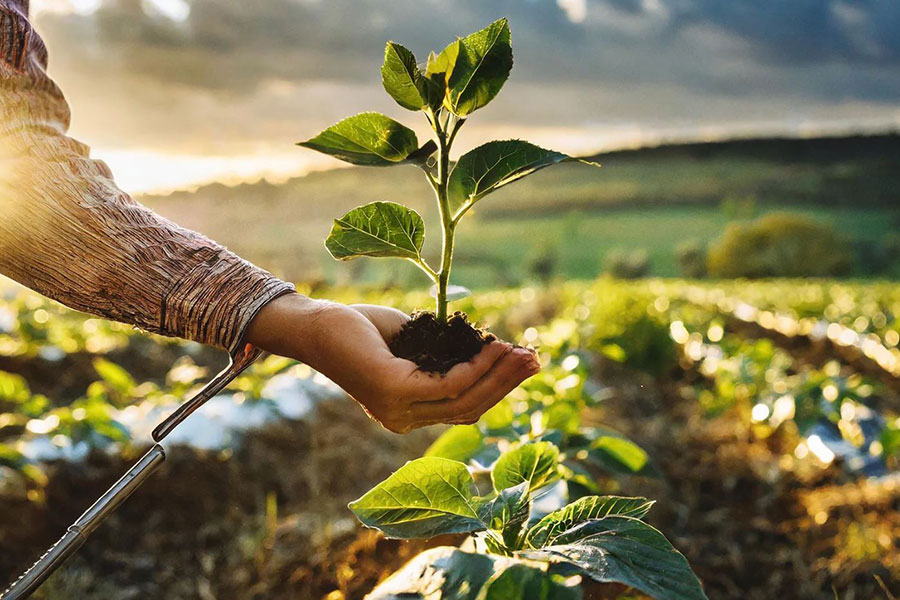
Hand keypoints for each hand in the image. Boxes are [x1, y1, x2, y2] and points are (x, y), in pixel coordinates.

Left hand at [245, 293, 539, 432]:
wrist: (314, 325)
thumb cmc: (358, 330)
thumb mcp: (412, 342)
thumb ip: (444, 353)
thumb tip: (487, 348)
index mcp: (408, 412)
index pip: (464, 408)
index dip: (498, 388)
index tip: (523, 363)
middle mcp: (404, 419)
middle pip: (471, 410)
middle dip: (507, 384)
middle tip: (535, 359)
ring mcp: (398, 410)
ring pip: (465, 400)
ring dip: (499, 375)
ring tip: (522, 352)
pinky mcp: (392, 392)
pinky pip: (447, 384)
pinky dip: (474, 366)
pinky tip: (490, 347)